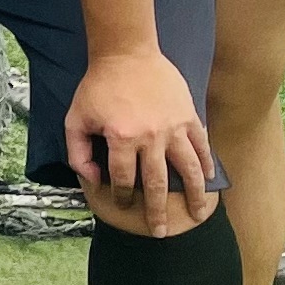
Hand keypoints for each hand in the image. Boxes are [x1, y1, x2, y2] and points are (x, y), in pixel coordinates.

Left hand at [66, 48, 217, 233]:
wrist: (126, 53)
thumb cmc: (98, 87)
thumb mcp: (75, 119)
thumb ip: (78, 153)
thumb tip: (94, 179)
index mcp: (121, 138)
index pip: (122, 179)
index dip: (121, 196)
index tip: (124, 204)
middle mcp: (150, 137)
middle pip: (156, 183)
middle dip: (157, 211)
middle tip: (161, 232)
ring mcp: (173, 127)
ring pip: (188, 169)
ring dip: (194, 195)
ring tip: (197, 214)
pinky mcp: (188, 116)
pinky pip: (202, 146)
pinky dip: (207, 164)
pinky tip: (210, 179)